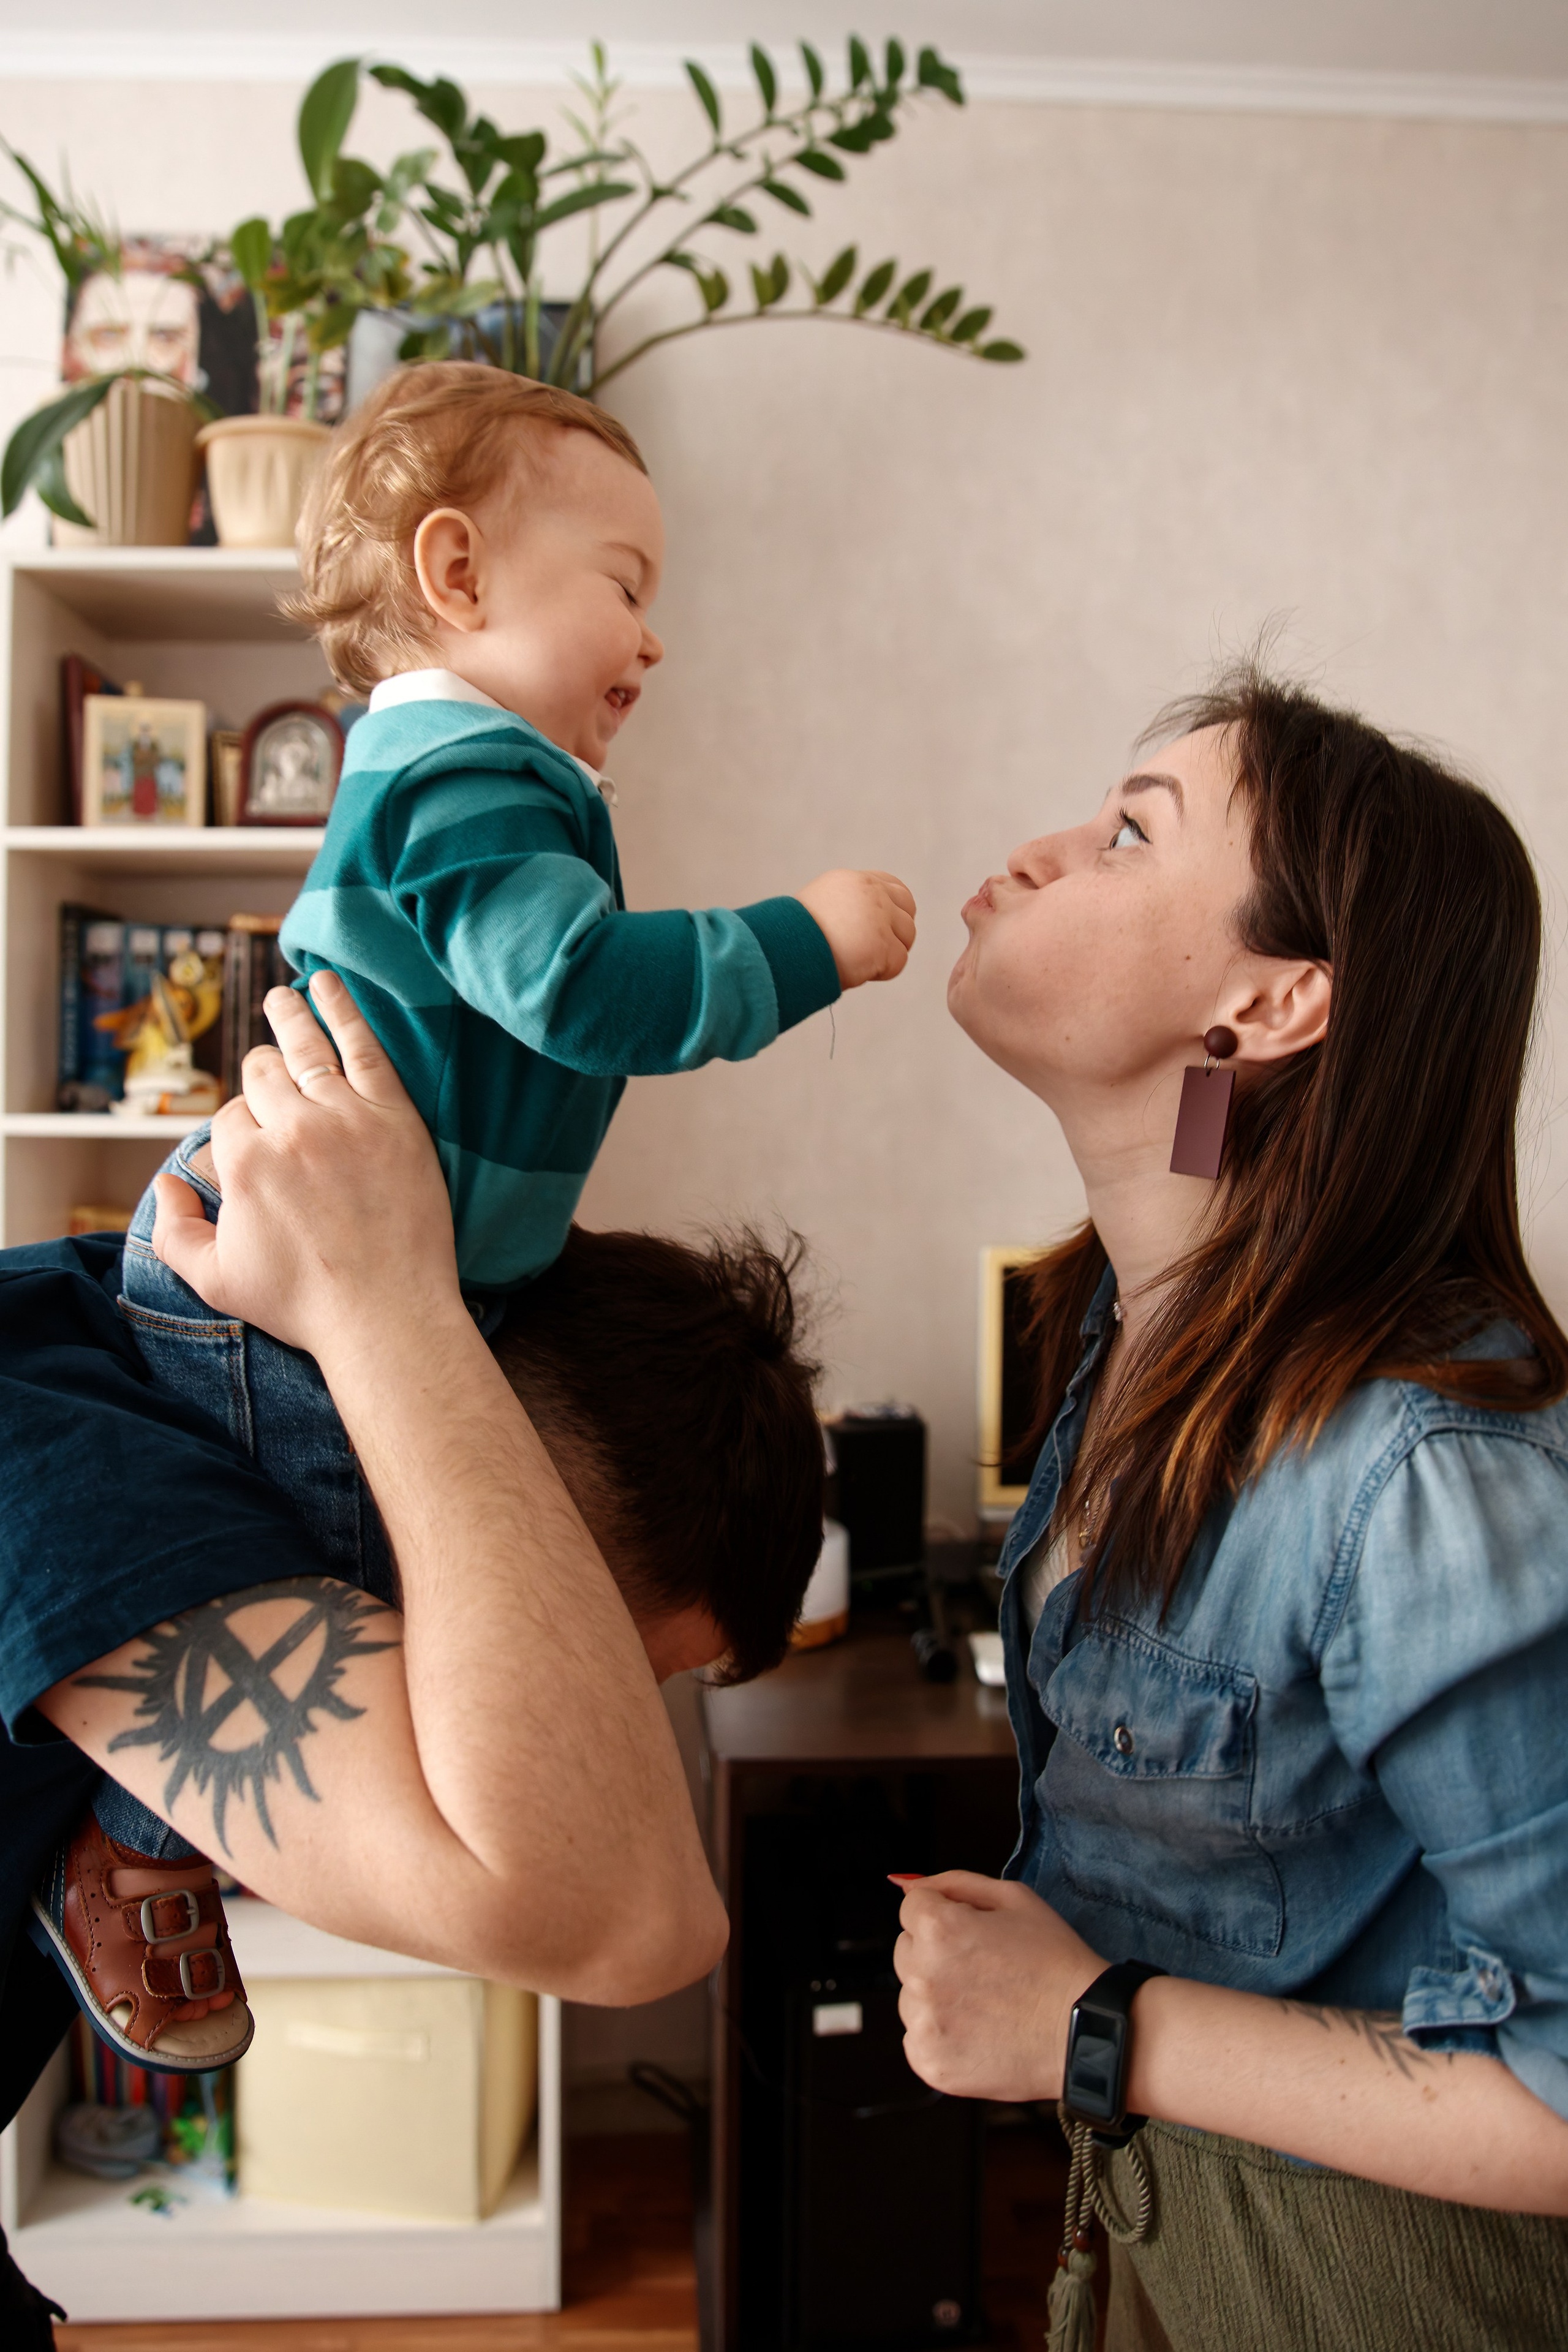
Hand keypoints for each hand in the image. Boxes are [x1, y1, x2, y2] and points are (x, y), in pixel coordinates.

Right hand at [152, 972, 462, 1366]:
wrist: (387, 1315)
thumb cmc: (302, 1304)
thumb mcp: (215, 1281)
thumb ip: (173, 1231)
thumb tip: (164, 1184)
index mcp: (242, 1163)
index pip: (229, 1117)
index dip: (240, 1128)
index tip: (256, 1144)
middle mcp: (289, 1130)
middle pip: (262, 1077)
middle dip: (260, 1073)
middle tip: (266, 1067)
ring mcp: (344, 1118)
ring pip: (304, 1051)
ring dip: (287, 1017)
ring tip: (280, 997)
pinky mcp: (393, 1117)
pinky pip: (362, 1046)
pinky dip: (342, 1009)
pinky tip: (326, 982)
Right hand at [796, 869, 915, 987]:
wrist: (784, 951)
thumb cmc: (794, 937)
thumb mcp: (821, 907)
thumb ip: (848, 907)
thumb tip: (866, 927)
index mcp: (853, 881)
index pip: (892, 886)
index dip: (895, 908)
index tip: (887, 926)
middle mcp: (870, 892)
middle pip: (907, 908)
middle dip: (899, 929)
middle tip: (880, 949)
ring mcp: (879, 917)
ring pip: (907, 936)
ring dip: (889, 953)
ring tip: (861, 961)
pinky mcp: (882, 944)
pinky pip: (898, 961)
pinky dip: (882, 972)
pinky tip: (860, 972)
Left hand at [893, 1871, 1103, 2101]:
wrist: (1086, 2030)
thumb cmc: (1054, 1961)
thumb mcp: (1013, 1898)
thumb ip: (953, 1884)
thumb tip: (905, 1884)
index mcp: (938, 1927)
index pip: (911, 1909)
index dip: (947, 1918)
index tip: (975, 1937)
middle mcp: (922, 1974)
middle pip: (906, 1951)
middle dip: (937, 1954)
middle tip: (985, 1970)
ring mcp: (924, 2024)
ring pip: (910, 1996)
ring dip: (937, 1997)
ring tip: (986, 2005)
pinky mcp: (929, 2062)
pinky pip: (917, 2038)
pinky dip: (942, 2036)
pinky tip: (980, 2033)